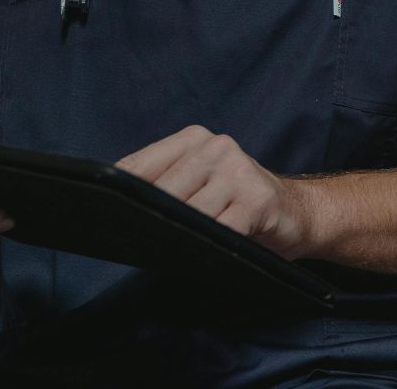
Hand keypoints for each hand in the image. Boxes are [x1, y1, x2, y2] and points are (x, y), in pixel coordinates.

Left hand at [117, 126, 314, 258]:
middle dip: (148, 219)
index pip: (139, 166)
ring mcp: (239, 172)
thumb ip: (163, 186)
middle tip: (133, 244)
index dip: (117, 194)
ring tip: (168, 251)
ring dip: (176, 237)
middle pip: (161, 191)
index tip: (98, 216)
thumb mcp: (200, 183)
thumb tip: (114, 210)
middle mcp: (216, 148)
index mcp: (194, 139)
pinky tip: (202, 256)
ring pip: (189, 213)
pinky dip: (206, 248)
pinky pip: (219, 231)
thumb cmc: (238, 202)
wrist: (298, 212)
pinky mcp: (257, 201)